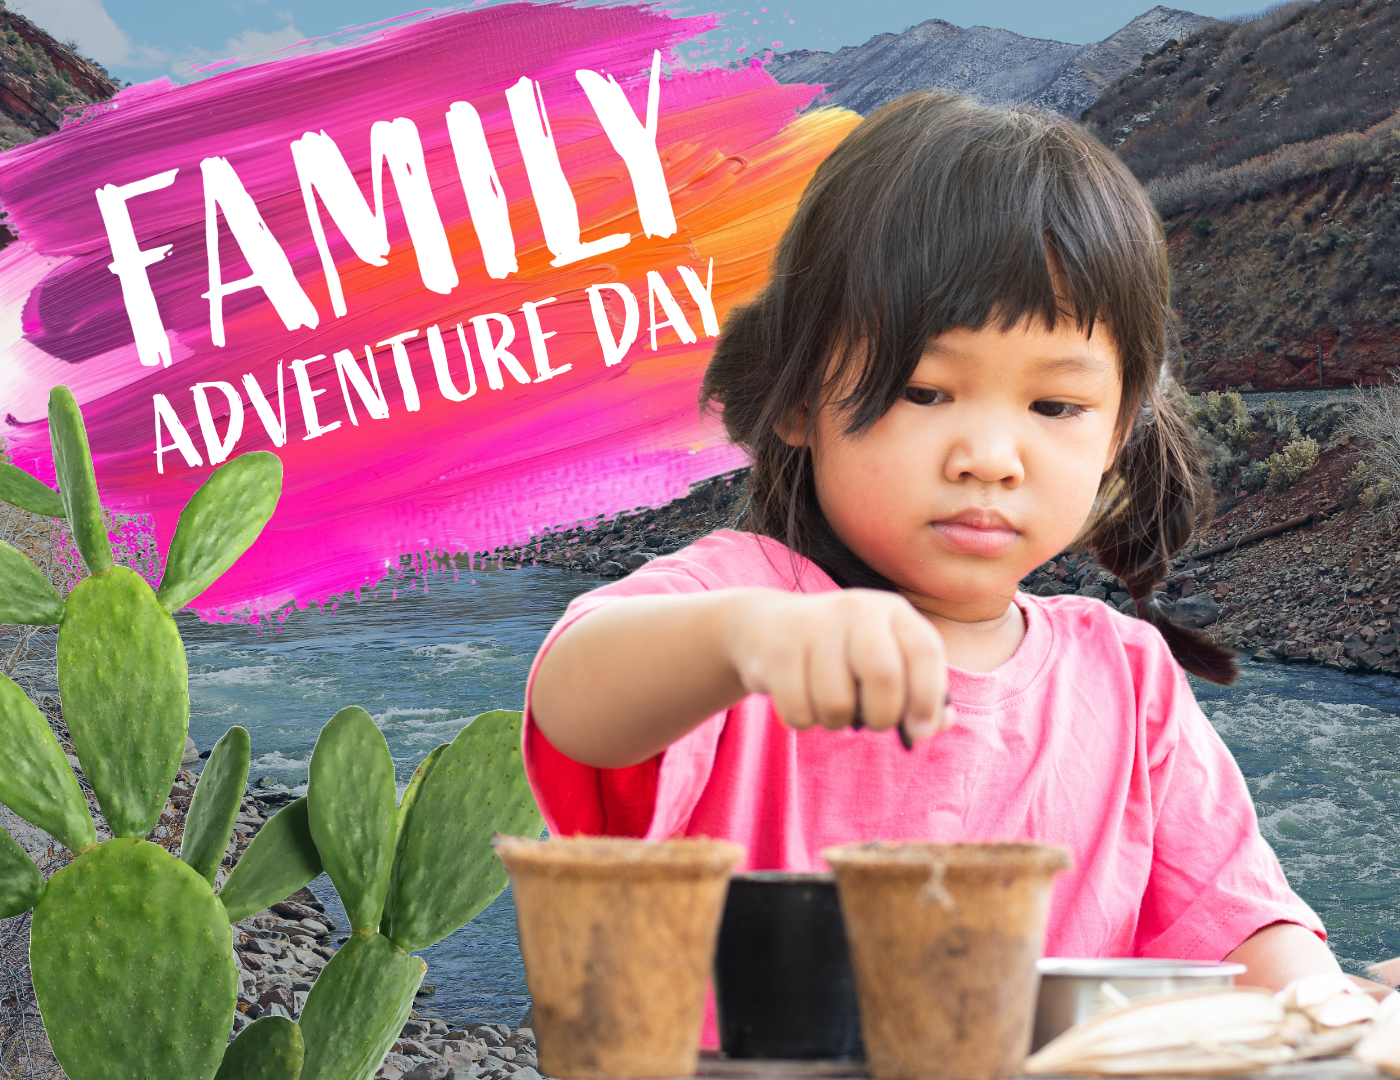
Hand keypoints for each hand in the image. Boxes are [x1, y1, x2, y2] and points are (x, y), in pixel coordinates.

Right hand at [725, 589, 952, 742]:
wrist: (766, 626)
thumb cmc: (840, 653)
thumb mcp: (882, 658)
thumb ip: (918, 690)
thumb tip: (942, 721)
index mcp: (891, 610)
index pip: (924, 651)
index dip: (928, 697)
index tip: (920, 729)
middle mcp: (855, 608)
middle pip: (884, 677)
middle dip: (883, 716)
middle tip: (873, 722)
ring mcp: (813, 625)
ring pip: (837, 704)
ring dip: (836, 721)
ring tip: (829, 704)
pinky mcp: (778, 649)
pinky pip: (799, 712)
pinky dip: (804, 719)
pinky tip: (801, 698)